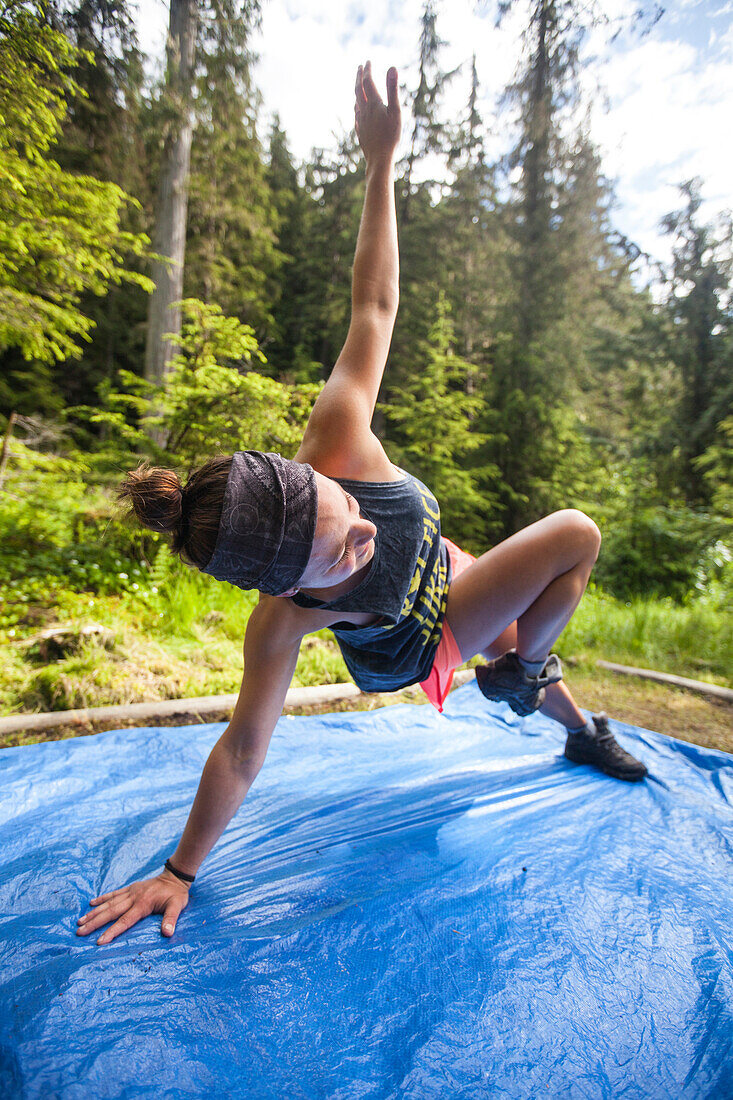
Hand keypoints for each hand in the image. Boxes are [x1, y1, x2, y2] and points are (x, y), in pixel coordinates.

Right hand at [76, 870, 190, 945]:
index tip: (99, 942)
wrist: (175, 876)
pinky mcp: (130, 888)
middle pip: (111, 912)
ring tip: (79, 921)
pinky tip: (91, 904)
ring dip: (94, 913)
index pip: (125, 921)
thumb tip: (167, 934)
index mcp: (143, 904)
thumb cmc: (176, 894)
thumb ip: (171, 920)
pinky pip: (113, 894)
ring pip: (108, 903)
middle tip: (79, 932)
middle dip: (94, 923)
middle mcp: (133, 897)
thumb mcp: (177, 906)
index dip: (112, 932)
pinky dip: (102, 899)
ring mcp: (130, 892)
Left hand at [354, 61, 400, 166]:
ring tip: (358, 86)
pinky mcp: (360, 131)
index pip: (367, 82)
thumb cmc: (390, 136)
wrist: (379, 158)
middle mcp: (364, 111)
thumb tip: (392, 67)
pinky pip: (356, 115)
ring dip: (356, 91)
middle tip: (359, 68)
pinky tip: (358, 109)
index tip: (367, 61)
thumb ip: (392, 89)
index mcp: (373, 104)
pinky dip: (356, 106)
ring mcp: (360, 121)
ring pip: (356, 102)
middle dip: (358, 77)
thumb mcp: (395, 111)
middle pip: (358, 90)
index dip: (367, 70)